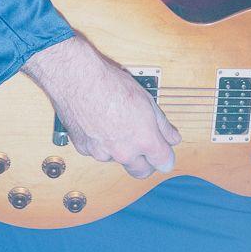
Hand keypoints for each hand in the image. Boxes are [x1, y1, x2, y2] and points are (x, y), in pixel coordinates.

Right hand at [21, 36, 179, 178]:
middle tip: (145, 147)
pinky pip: (98, 152)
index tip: (164, 153)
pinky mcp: (84, 149)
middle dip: (146, 163)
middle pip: (141, 172)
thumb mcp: (146, 100)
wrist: (77, 79)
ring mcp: (102, 153)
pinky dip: (101, 143)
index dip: (166, 158)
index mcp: (144, 140)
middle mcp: (124, 152)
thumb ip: (162, 125)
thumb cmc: (111, 84)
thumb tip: (172, 137)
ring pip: (118, 160)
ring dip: (121, 150)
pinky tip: (100, 124)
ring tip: (117, 124)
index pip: (164, 163)